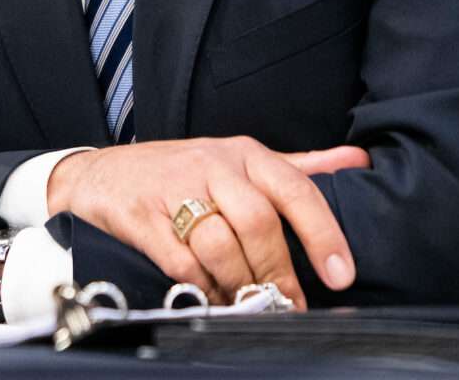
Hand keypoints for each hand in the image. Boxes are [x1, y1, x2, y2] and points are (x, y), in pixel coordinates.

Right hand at [46, 138, 368, 307]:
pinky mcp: (143, 216)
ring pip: (221, 245)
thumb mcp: (239, 159)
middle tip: (286, 305)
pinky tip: (211, 294)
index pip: (295, 189)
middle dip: (277, 273)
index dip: (323, 234)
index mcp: (244, 154)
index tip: (341, 275)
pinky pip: (182, 262)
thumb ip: (299, 165)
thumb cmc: (180, 171)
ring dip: (238, 282)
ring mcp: (174, 189)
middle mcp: (213, 165)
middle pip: (259, 223)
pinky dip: (202, 286)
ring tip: (246, 301)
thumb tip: (357, 160)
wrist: (101, 174)